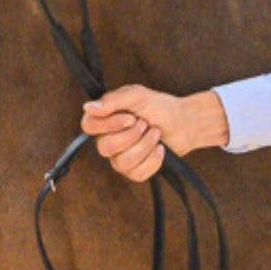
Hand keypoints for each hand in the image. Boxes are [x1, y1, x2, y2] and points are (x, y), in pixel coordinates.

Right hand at [80, 85, 228, 182]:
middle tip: (145, 123)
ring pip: (122, 163)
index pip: (88, 126)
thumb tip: (87, 107)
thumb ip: (112, 100)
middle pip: (105, 147)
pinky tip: (160, 149)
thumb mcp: (136, 95)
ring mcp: (119, 158)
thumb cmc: (158, 106)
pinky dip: (153, 160)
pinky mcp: (135, 171)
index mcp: (103, 119)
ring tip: (156, 133)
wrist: (183, 122)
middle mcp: (107, 140)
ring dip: (145, 145)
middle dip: (132, 135)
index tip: (130, 118)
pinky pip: (137, 174)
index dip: (108, 125)